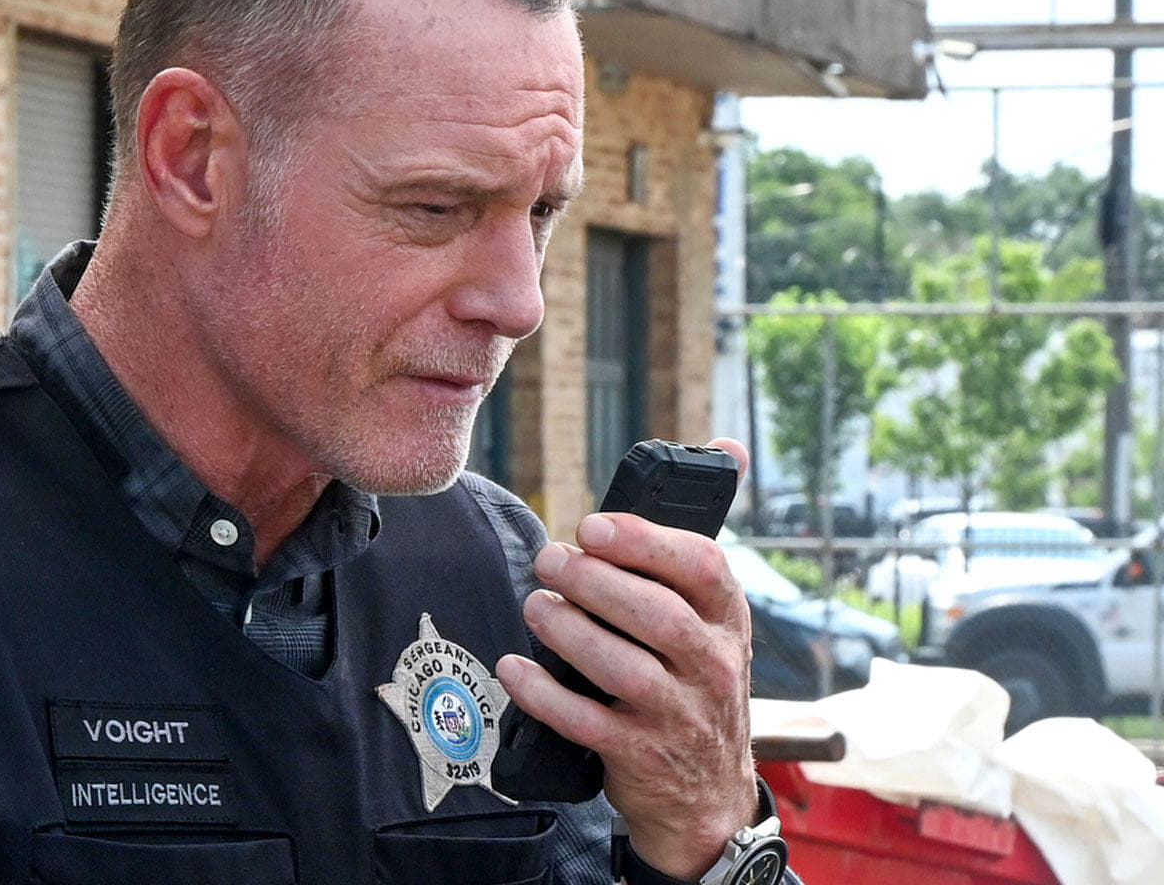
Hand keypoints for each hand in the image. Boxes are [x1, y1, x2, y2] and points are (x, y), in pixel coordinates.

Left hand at [494, 437, 756, 879]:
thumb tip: (727, 447)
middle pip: (657, 616)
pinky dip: (544, 694)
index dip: (644, 542)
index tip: (593, 526)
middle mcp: (713, 667)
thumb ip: (696, 539)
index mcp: (727, 619)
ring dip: (570, 632)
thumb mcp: (712, 615)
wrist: (706, 796)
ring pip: (624, 669)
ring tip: (534, 605)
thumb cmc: (695, 680)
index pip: (702, 568)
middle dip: (594, 582)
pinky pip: (586, 722)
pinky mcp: (639, 755)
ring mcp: (679, 716)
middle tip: (548, 560)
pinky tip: (514, 667)